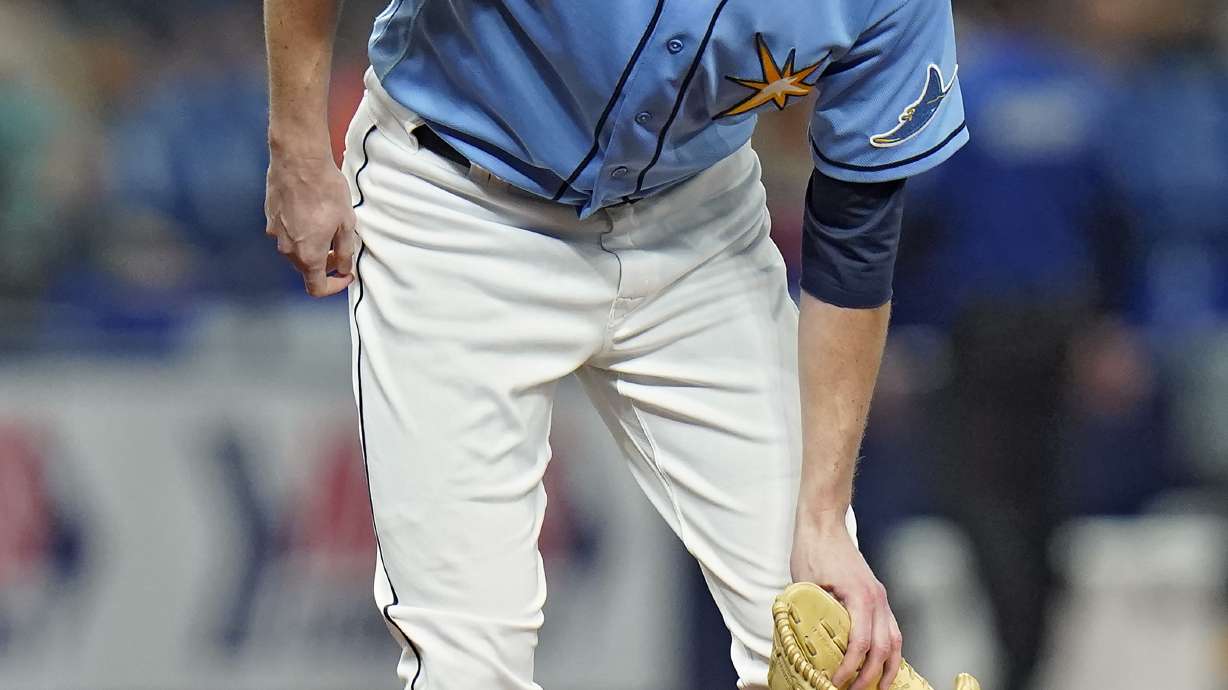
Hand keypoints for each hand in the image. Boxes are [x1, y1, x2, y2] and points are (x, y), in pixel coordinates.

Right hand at [265, 148, 356, 296]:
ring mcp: (275, 233)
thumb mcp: (346, 224)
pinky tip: (311, 212)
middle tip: (340, 247)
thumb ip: (345, 252)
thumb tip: (344, 269)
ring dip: (312, 246)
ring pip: (296, 250)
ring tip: (327, 225)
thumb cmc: (326, 190)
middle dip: (325, 264)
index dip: (334, 286)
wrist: (299, 160)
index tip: (346, 275)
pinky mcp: (270, 217)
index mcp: (308, 255)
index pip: (316, 287)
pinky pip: (287, 233)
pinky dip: (300, 231)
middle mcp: (287, 249)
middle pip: (306, 268)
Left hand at [791, 513, 901, 689]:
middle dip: (871, 676)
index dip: (849, 668)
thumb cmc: (811, 550)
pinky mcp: (877, 595)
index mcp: (859, 596)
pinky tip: (881, 663)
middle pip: (884, 647)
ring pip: (895, 640)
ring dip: (888, 667)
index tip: (835, 682)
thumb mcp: (803, 585)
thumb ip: (809, 614)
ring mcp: (880, 596)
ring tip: (878, 687)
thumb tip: (804, 646)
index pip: (860, 643)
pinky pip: (891, 628)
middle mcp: (876, 598)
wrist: (824, 523)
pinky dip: (889, 650)